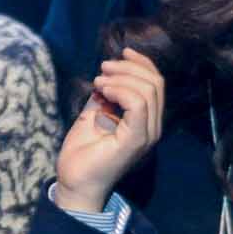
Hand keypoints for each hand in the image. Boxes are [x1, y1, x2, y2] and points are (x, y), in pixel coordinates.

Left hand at [54, 50, 164, 211]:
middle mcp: (152, 127)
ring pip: (148, 91)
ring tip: (99, 81)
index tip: (121, 53)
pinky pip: (138, 105)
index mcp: (146, 120)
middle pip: (155, 83)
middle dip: (128, 67)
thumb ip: (108, 94)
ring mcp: (146, 135)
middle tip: (103, 68)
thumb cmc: (84, 150)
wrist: (75, 180)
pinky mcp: (135, 140)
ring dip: (121, 77)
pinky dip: (120, 90)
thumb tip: (110, 72)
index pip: (156, 83)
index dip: (142, 63)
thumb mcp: (95, 112)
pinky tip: (104, 91)